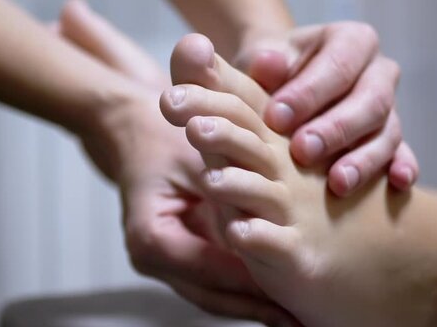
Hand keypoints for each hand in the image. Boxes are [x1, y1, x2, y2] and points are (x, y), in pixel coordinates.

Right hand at [52, 0, 298, 325]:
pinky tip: (273, 296)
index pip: (213, 271)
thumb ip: (229, 196)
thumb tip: (268, 235)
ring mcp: (162, 262)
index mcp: (152, 237)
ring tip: (295, 316)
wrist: (133, 129)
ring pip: (214, 296)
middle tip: (303, 320)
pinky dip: (242, 289)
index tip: (291, 297)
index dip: (254, 287)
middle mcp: (152, 258)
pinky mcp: (175, 257)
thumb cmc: (163, 137)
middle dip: (258, 308)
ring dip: (252, 305)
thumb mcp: (200, 158)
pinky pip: (212, 281)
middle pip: (213, 296)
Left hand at [234, 23, 418, 195]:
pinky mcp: (391, 140)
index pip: (339, 63)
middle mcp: (379, 72)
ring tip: (338, 183)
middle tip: (302, 151)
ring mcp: (390, 108)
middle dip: (337, 128)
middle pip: (372, 99)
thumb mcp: (263, 59)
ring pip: (388, 132)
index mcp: (353, 41)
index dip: (310, 92)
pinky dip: (402, 168)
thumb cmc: (271, 72)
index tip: (276, 118)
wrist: (280, 89)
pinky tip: (398, 184)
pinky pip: (402, 154)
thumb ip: (266, 63)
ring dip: (364, 159)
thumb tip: (268, 64)